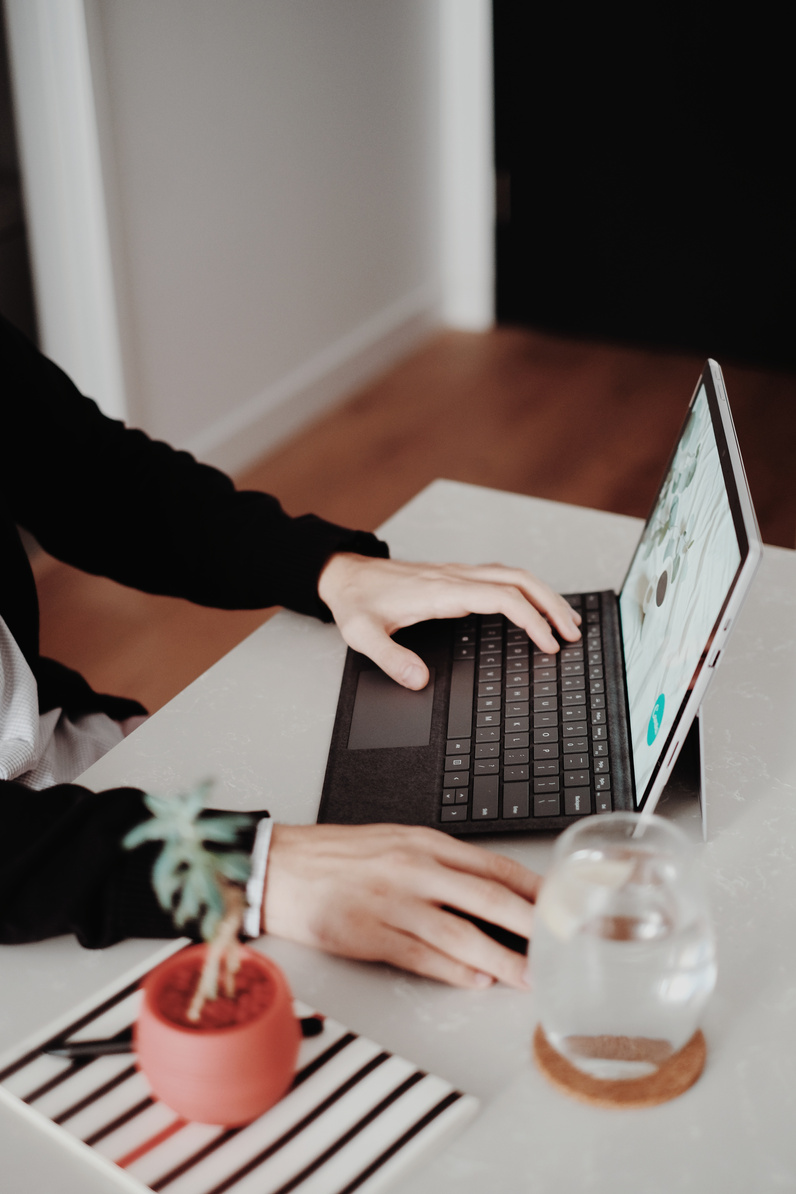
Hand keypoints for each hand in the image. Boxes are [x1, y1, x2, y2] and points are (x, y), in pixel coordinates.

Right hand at [263, 823, 538, 988]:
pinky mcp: (372, 935)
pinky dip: (454, 972)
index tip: (559, 906)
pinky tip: (477, 980)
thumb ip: (441, 863)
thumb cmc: (338, 856)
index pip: (494, 866)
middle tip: (558, 946)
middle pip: (487, 899)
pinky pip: (424, 958)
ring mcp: (394, 904)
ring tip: (527, 976)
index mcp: (425, 843)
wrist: (282, 867)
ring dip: (500, 960)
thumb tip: (489, 889)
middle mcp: (415, 869)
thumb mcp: (396, 842)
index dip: (532, 888)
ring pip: (461, 935)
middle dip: (530, 926)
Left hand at [318, 554, 580, 688]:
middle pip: (519, 581)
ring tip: (567, 622)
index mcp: (440, 591)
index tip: (548, 643)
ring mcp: (457, 575)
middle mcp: (454, 578)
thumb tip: (419, 681)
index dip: (531, 619)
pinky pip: (501, 578)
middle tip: (573, 633)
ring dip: (544, 596)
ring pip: (514, 576)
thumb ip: (390, 659)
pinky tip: (535, 607)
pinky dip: (527, 592)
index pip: (500, 598)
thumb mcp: (362, 635)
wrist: (344, 575)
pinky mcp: (455, 578)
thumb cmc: (356, 602)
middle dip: (552, 605)